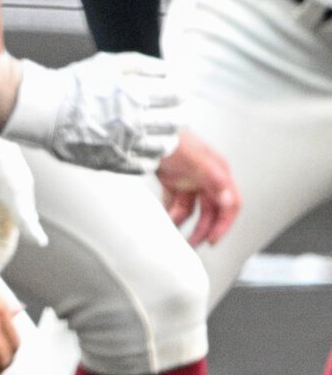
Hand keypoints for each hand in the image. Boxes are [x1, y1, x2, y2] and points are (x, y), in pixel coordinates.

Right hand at [6, 52, 181, 172]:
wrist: (43, 111)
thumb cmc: (74, 85)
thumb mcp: (109, 63)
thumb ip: (143, 64)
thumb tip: (169, 70)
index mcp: (137, 95)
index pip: (177, 94)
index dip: (180, 91)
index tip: (177, 91)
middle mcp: (136, 122)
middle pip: (176, 121)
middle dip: (179, 114)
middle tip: (174, 111)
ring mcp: (126, 144)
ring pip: (165, 146)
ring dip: (169, 137)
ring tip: (161, 132)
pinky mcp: (114, 162)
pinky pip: (146, 165)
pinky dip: (151, 157)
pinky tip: (144, 148)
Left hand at [157, 129, 239, 246]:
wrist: (144, 129)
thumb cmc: (173, 139)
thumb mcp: (196, 161)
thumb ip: (215, 180)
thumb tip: (230, 200)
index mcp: (218, 172)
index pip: (230, 205)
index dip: (224, 224)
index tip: (213, 239)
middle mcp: (206, 178)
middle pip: (210, 211)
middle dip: (203, 229)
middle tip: (193, 245)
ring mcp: (189, 180)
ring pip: (191, 210)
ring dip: (184, 223)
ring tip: (173, 236)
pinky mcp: (172, 180)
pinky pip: (174, 203)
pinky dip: (170, 213)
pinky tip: (163, 221)